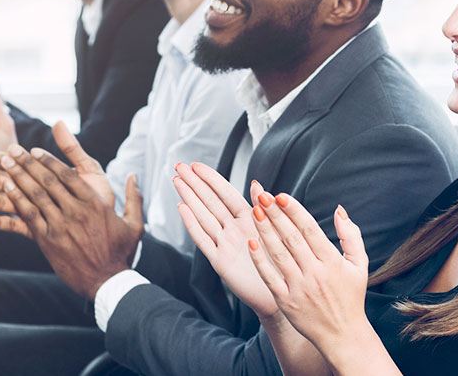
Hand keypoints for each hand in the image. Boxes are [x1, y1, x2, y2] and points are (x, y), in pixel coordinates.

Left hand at [0, 125, 142, 300]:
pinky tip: (6, 189)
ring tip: (5, 163)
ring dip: (18, 176)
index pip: (68, 175)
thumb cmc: (121, 253)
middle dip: (28, 163)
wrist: (107, 282)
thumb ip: (133, 198)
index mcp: (95, 203)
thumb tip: (134, 175)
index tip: (34, 150)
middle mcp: (76, 211)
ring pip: (35, 195)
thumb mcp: (135, 224)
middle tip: (13, 149)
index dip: (48, 160)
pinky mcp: (48, 241)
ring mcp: (61, 226)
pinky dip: (16, 200)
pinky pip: (29, 216)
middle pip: (47, 181)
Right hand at [172, 162, 277, 317]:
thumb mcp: (275, 230)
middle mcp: (233, 229)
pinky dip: (192, 225)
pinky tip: (182, 209)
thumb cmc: (281, 262)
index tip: (195, 164)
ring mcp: (224, 244)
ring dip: (189, 198)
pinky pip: (203, 240)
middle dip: (194, 183)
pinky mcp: (219, 261)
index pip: (225, 193)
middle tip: (178, 166)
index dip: (211, 178)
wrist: (281, 293)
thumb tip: (256, 183)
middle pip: (209, 201)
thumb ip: (263, 208)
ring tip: (176, 181)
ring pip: (203, 216)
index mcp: (248, 219)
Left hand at [249, 193, 371, 357]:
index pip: (310, 230)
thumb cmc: (351, 297)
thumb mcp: (359, 265)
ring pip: (278, 254)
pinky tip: (251, 242)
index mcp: (332, 262)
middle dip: (275, 215)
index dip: (294, 211)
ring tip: (253, 211)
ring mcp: (299, 288)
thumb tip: (339, 210)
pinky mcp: (286, 301)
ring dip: (265, 231)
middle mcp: (315, 273)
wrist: (343, 335)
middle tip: (262, 196)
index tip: (281, 196)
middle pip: (291, 238)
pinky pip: (269, 277)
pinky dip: (259, 259)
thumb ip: (351, 236)